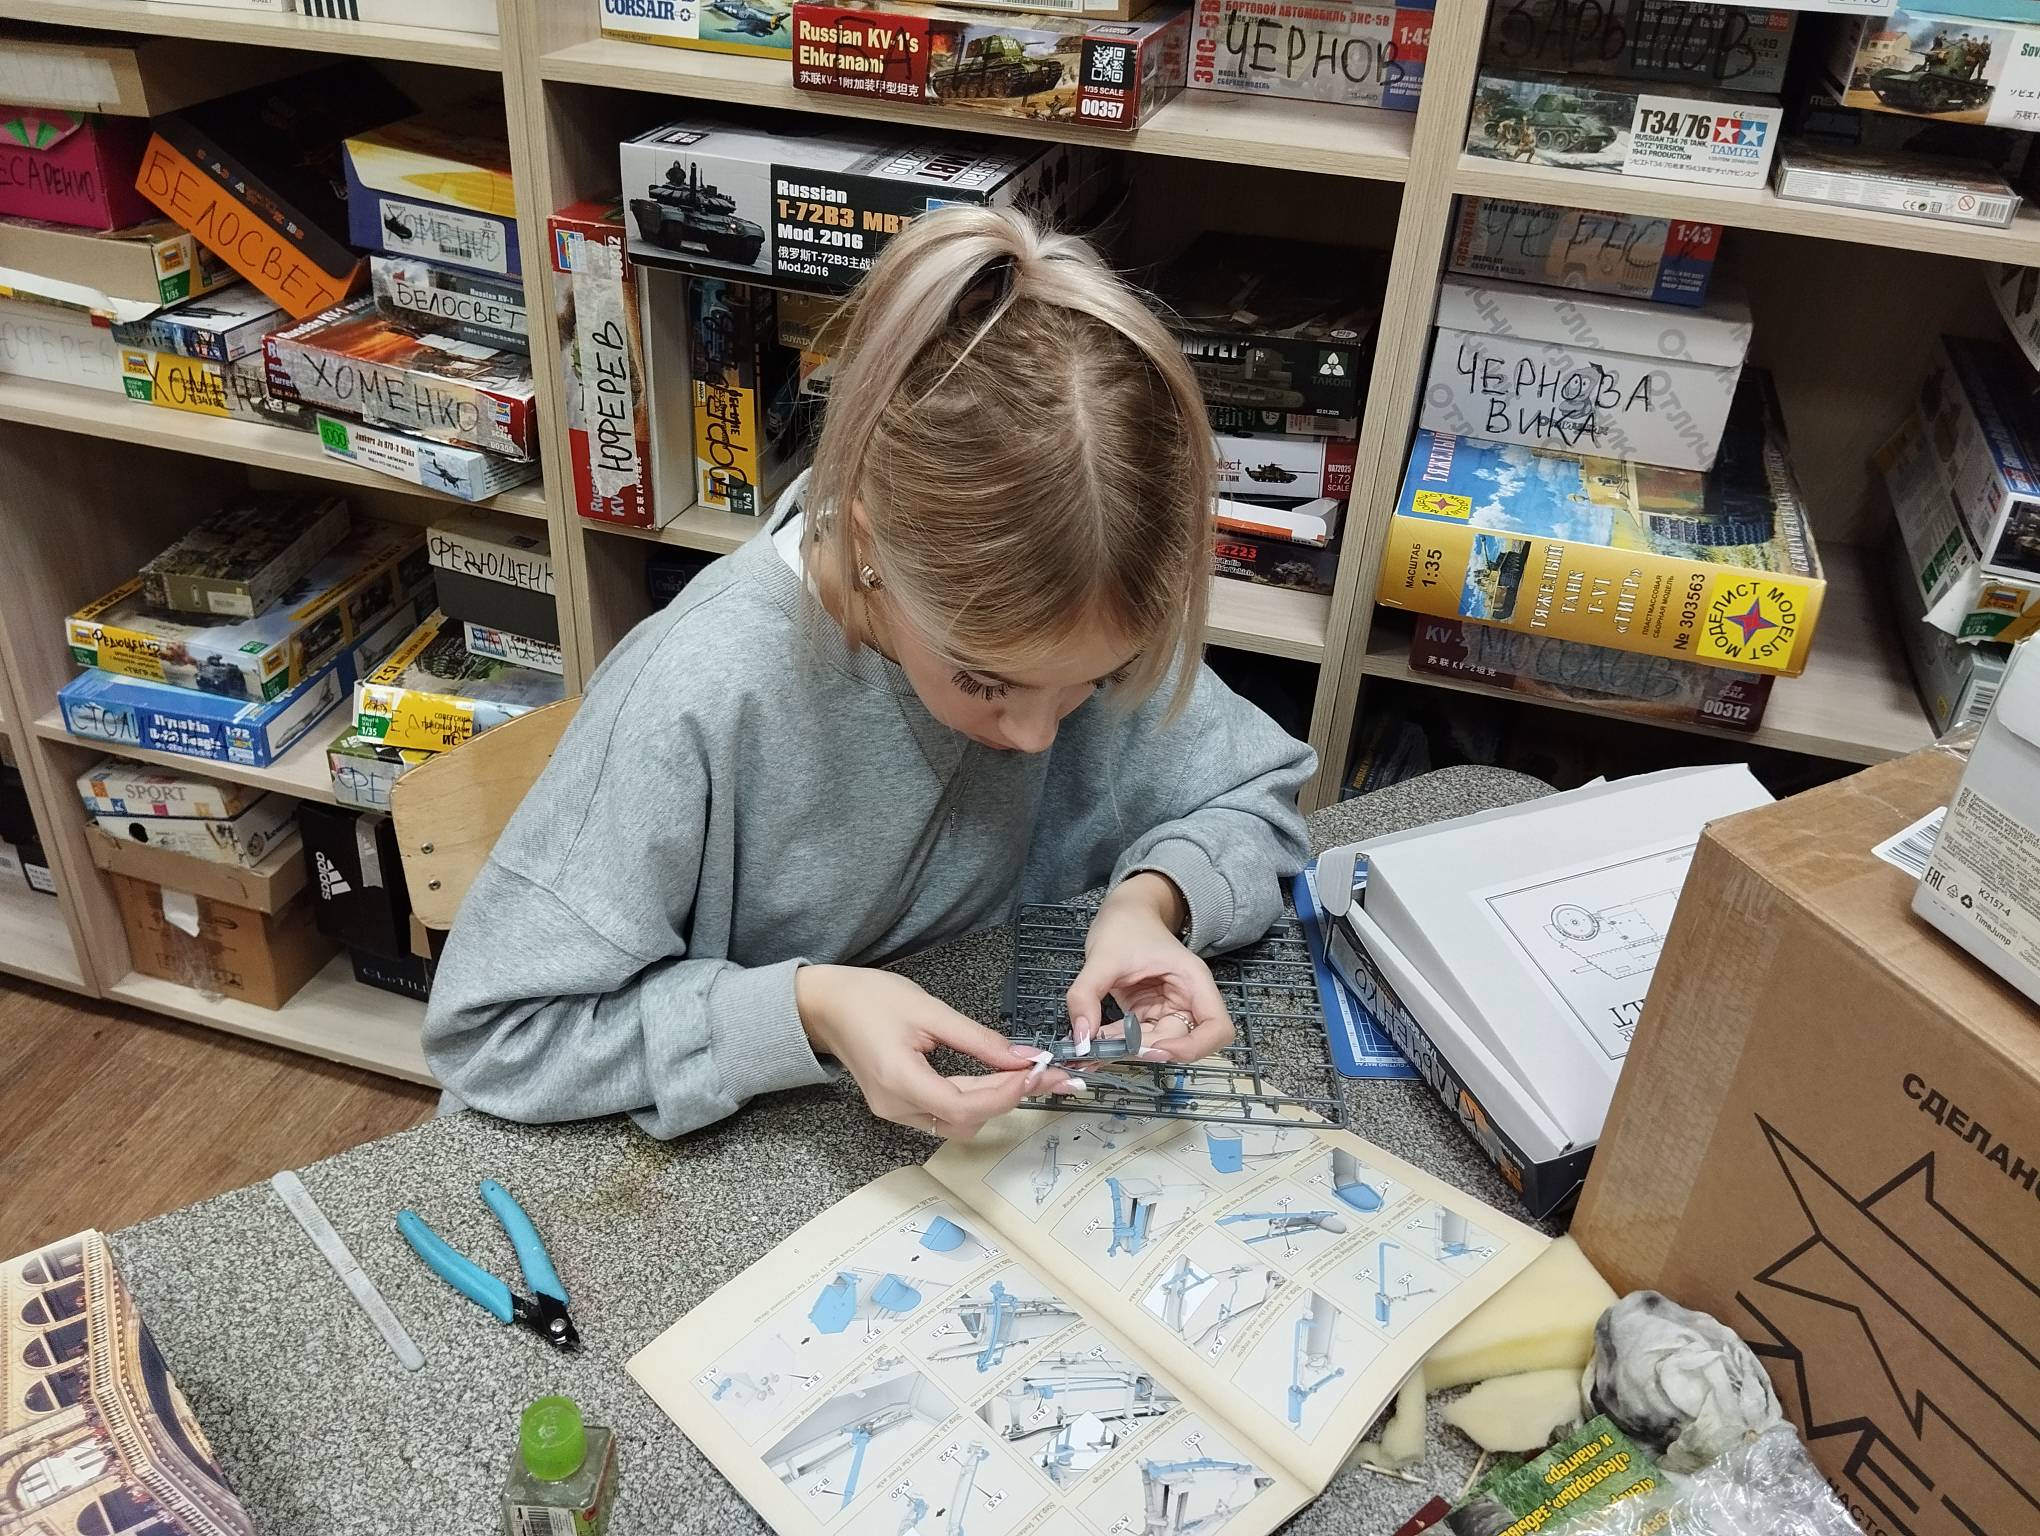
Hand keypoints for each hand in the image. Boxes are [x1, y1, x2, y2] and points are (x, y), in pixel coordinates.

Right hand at [796, 965, 1073, 1138]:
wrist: (826, 1005)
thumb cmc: (870, 998)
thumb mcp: (930, 1010)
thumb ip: (978, 1038)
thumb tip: (1022, 1057)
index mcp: (900, 1080)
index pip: (965, 1106)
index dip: (1006, 1093)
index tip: (1038, 1071)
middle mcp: (896, 1106)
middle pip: (965, 1120)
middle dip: (1008, 1097)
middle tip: (1043, 1072)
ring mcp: (895, 1111)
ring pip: (957, 1123)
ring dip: (992, 1101)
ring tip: (1021, 1073)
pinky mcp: (897, 1106)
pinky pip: (943, 1113)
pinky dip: (972, 1099)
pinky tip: (993, 1078)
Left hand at [1067, 873, 1233, 1062]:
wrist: (1123, 913)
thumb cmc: (1126, 925)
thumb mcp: (1103, 956)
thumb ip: (1087, 995)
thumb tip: (1081, 1037)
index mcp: (1193, 981)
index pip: (1217, 1029)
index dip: (1192, 1048)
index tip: (1155, 1050)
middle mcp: (1186, 999)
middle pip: (1181, 1043)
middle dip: (1144, 1050)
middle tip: (1104, 1050)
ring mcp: (1167, 1009)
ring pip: (1156, 1045)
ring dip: (1127, 1052)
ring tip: (1091, 1049)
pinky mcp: (1148, 1015)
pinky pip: (1137, 1040)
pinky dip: (1116, 1046)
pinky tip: (1092, 1044)